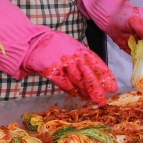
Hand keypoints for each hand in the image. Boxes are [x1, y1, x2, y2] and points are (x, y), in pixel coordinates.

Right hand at [0, 0, 117, 104]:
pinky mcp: (50, 69)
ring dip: (85, 92)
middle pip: (88, 74)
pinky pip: (63, 82)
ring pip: (77, 80)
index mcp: (78, 48)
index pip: (96, 62)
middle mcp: (72, 55)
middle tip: (104, 100)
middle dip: (97, 89)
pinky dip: (70, 88)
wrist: (30, 42)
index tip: (113, 86)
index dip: (105, 75)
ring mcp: (61, 62)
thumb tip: (93, 71)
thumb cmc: (51, 44)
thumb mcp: (69, 46)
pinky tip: (75, 94)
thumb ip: (80, 57)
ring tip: (92, 100)